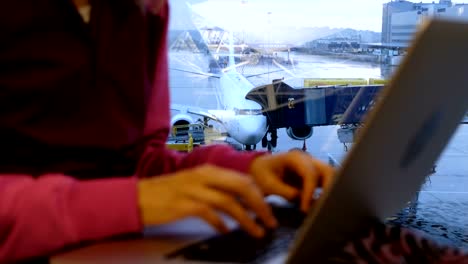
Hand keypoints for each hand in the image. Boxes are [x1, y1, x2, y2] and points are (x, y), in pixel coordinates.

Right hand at [137, 165, 276, 237]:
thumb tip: (240, 202)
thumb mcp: (195, 185)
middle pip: (241, 187)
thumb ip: (216, 189)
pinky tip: (226, 231)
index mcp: (208, 170)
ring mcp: (194, 189)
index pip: (242, 179)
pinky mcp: (184, 204)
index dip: (260, 194)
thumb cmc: (167, 193)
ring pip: (229, 202)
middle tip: (270, 221)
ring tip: (256, 231)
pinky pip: (210, 213)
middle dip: (260, 205)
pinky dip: (221, 223)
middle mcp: (204, 176)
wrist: (138, 197)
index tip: (269, 208)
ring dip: (246, 219)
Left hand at [249, 151, 334, 211]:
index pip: (310, 173)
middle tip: (322, 208)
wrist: (260, 169)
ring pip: (332, 176)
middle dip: (329, 189)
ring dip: (331, 191)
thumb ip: (285, 192)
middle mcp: (308, 160)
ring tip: (323, 209)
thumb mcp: (268, 184)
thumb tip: (302, 200)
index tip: (305, 209)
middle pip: (328, 171)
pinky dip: (327, 194)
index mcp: (295, 158)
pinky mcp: (315, 177)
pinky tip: (321, 208)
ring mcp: (313, 167)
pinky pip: (327, 183)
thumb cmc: (261, 174)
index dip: (310, 192)